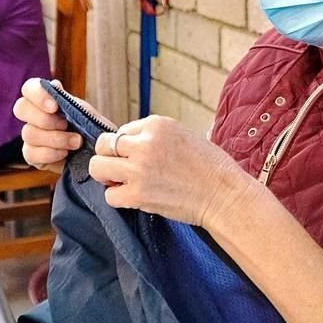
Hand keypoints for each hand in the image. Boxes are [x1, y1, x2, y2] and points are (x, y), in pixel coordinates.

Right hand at [13, 78, 101, 173]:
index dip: (37, 95)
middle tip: (65, 125)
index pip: (29, 88)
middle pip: (20, 108)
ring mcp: (31, 135)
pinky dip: (51, 154)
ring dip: (55, 139)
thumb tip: (54, 85)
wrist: (98, 153)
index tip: (54, 107)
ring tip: (76, 142)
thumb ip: (67, 100)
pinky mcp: (32, 155)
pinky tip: (65, 154)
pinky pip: (30, 153)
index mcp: (45, 99)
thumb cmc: (90, 129)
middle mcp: (34, 115)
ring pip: (28, 133)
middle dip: (44, 118)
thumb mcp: (83, 112)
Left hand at [91, 115, 251, 227]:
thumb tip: (126, 144)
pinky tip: (134, 198)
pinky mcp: (138, 194)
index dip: (127, 147)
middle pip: (102, 145)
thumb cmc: (209, 167)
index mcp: (157, 124)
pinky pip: (109, 195)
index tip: (139, 158)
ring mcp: (139, 169)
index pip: (122, 131)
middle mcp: (145, 143)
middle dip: (109, 158)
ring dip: (107, 176)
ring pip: (98, 167)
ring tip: (123, 183)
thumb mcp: (182, 135)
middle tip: (121, 170)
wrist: (224, 195)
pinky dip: (118, 198)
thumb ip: (153, 136)